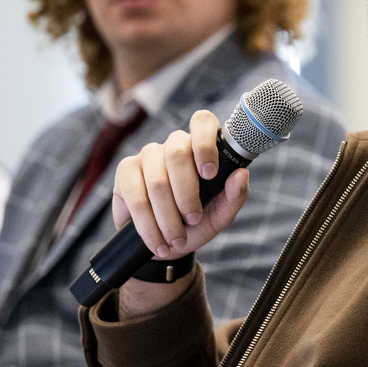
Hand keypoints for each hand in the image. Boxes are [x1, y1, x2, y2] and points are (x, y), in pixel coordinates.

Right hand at [111, 109, 250, 256]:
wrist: (168, 244)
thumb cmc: (198, 222)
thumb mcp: (222, 214)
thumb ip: (235, 195)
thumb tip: (242, 174)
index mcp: (201, 146)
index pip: (202, 122)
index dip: (205, 144)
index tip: (210, 174)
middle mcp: (174, 145)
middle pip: (178, 154)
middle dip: (187, 194)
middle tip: (194, 219)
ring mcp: (148, 155)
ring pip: (157, 180)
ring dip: (168, 217)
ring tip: (176, 239)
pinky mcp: (126, 172)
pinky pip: (135, 196)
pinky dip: (148, 225)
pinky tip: (156, 241)